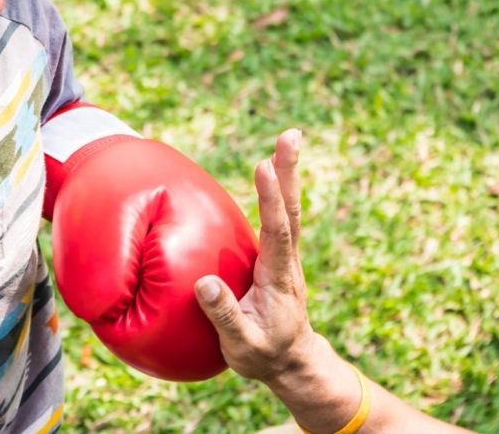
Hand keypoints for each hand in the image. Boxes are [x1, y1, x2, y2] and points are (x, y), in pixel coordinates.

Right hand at [194, 128, 315, 382]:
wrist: (293, 363)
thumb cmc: (264, 355)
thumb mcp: (242, 346)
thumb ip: (225, 316)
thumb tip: (205, 283)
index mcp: (278, 278)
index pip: (277, 232)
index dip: (271, 199)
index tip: (263, 167)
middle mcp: (286, 261)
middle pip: (291, 210)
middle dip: (289, 171)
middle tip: (291, 134)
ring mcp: (285, 258)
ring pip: (289, 210)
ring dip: (287, 173)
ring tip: (288, 139)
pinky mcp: (278, 258)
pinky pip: (280, 218)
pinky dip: (278, 191)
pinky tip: (272, 172)